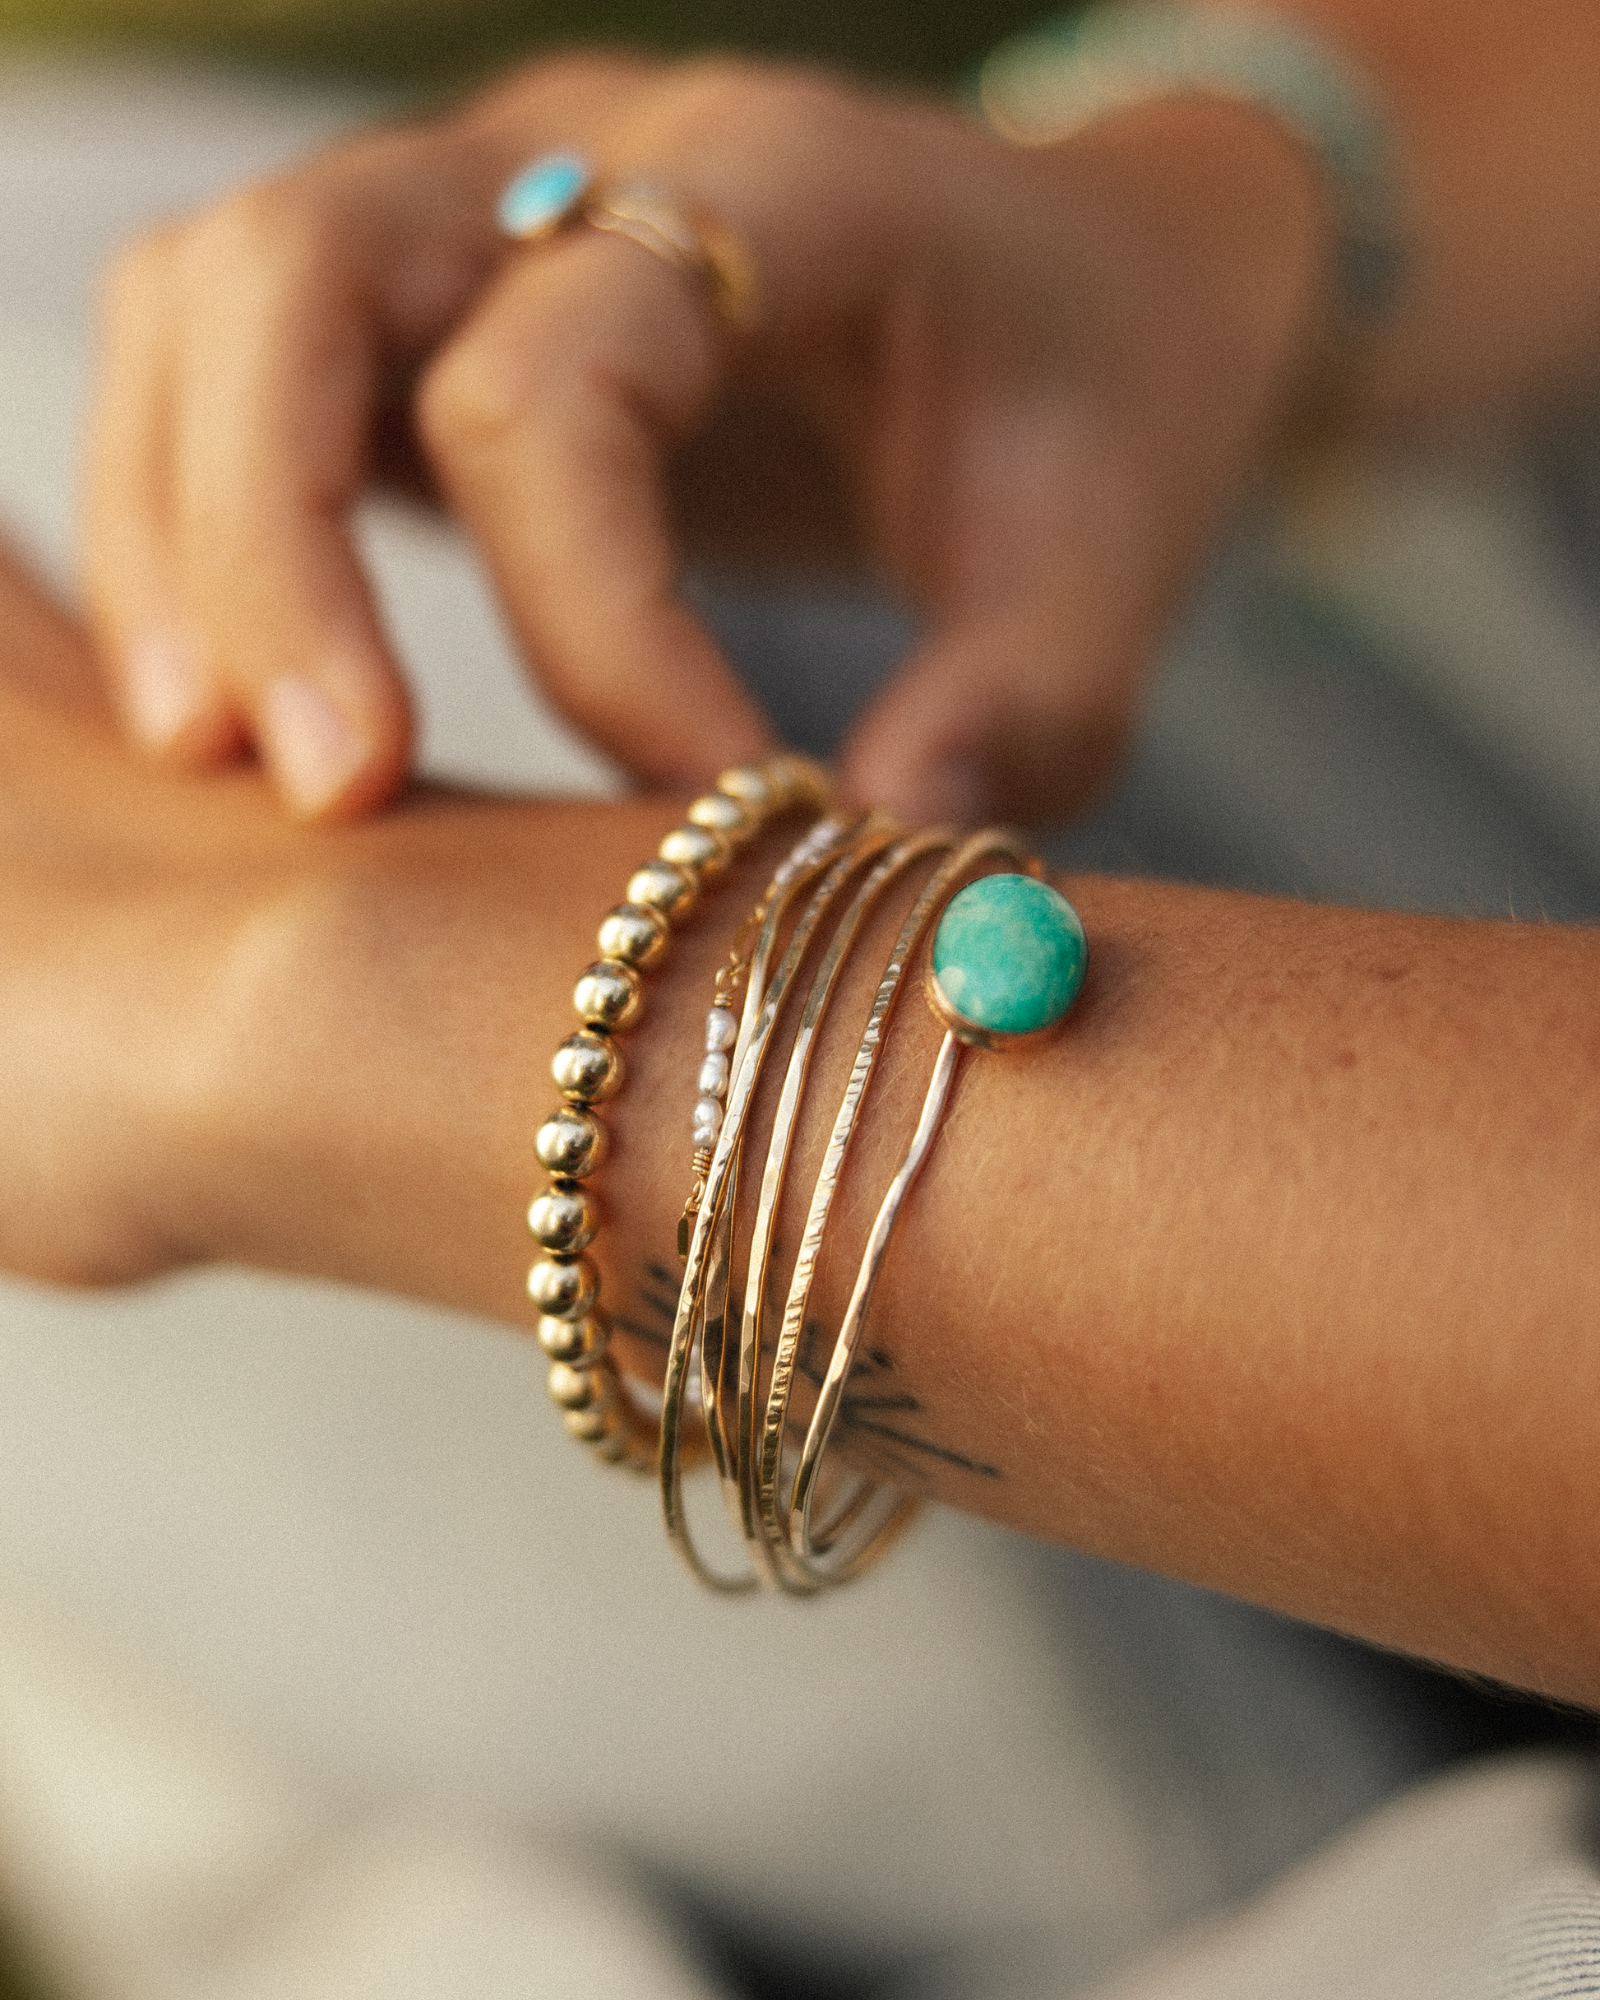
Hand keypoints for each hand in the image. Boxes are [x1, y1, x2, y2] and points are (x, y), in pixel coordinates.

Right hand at [84, 54, 1331, 824]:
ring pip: (214, 300)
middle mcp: (588, 150)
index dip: (597, 636)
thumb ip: (1016, 709)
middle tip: (333, 794)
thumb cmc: (1102, 402)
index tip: (715, 813)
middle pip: (294, 276)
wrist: (1086, 276)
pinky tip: (246, 687)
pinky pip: (235, 361)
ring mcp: (487, 201)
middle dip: (273, 552)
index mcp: (775, 185)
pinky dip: (201, 517)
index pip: (557, 391)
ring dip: (190, 534)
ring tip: (230, 757)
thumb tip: (842, 859)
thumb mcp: (1114, 562)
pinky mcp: (442, 298)